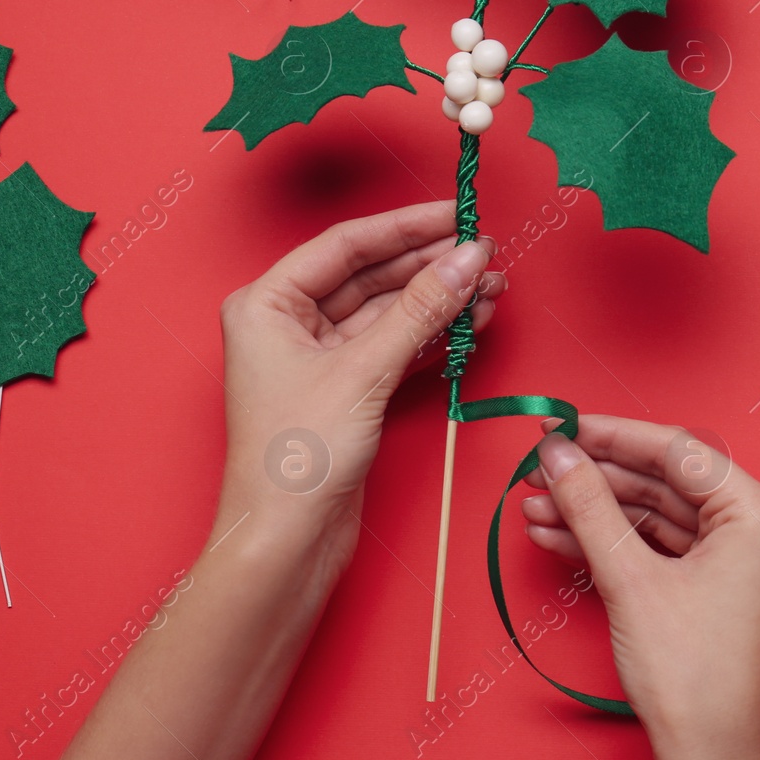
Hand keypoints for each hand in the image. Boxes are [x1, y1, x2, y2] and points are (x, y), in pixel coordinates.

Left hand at [213, 201, 502, 572]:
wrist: (284, 543)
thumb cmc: (294, 459)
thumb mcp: (363, 373)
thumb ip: (420, 311)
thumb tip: (468, 260)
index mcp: (266, 303)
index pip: (346, 245)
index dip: (407, 227)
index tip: (458, 216)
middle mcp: (287, 324)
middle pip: (370, 276)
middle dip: (431, 266)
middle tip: (486, 254)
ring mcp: (317, 359)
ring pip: (388, 313)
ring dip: (439, 302)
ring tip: (493, 290)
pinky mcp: (345, 393)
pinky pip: (394, 348)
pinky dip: (432, 337)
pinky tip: (470, 325)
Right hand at [520, 415, 759, 759]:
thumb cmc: (694, 682)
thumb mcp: (630, 580)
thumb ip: (590, 506)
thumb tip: (558, 454)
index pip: (676, 449)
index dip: (609, 436)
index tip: (560, 428)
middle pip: (664, 482)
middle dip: (595, 481)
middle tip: (539, 471)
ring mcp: (743, 561)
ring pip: (658, 517)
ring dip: (595, 514)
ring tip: (535, 509)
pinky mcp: (721, 589)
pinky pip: (663, 549)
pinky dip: (615, 544)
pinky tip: (561, 536)